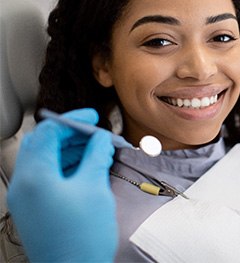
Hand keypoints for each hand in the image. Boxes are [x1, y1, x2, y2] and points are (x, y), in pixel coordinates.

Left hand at [7, 108, 117, 261]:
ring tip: (96, 150)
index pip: (48, 132)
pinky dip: (66, 166)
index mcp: (34, 176)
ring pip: (45, 160)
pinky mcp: (34, 208)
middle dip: (71, 135)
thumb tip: (101, 139)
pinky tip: (87, 167)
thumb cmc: (82, 237)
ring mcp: (27, 198)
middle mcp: (24, 185)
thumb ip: (96, 156)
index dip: (72, 120)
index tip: (92, 117)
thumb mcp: (94, 187)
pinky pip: (46, 176)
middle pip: (43, 144)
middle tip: (95, 134)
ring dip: (70, 150)